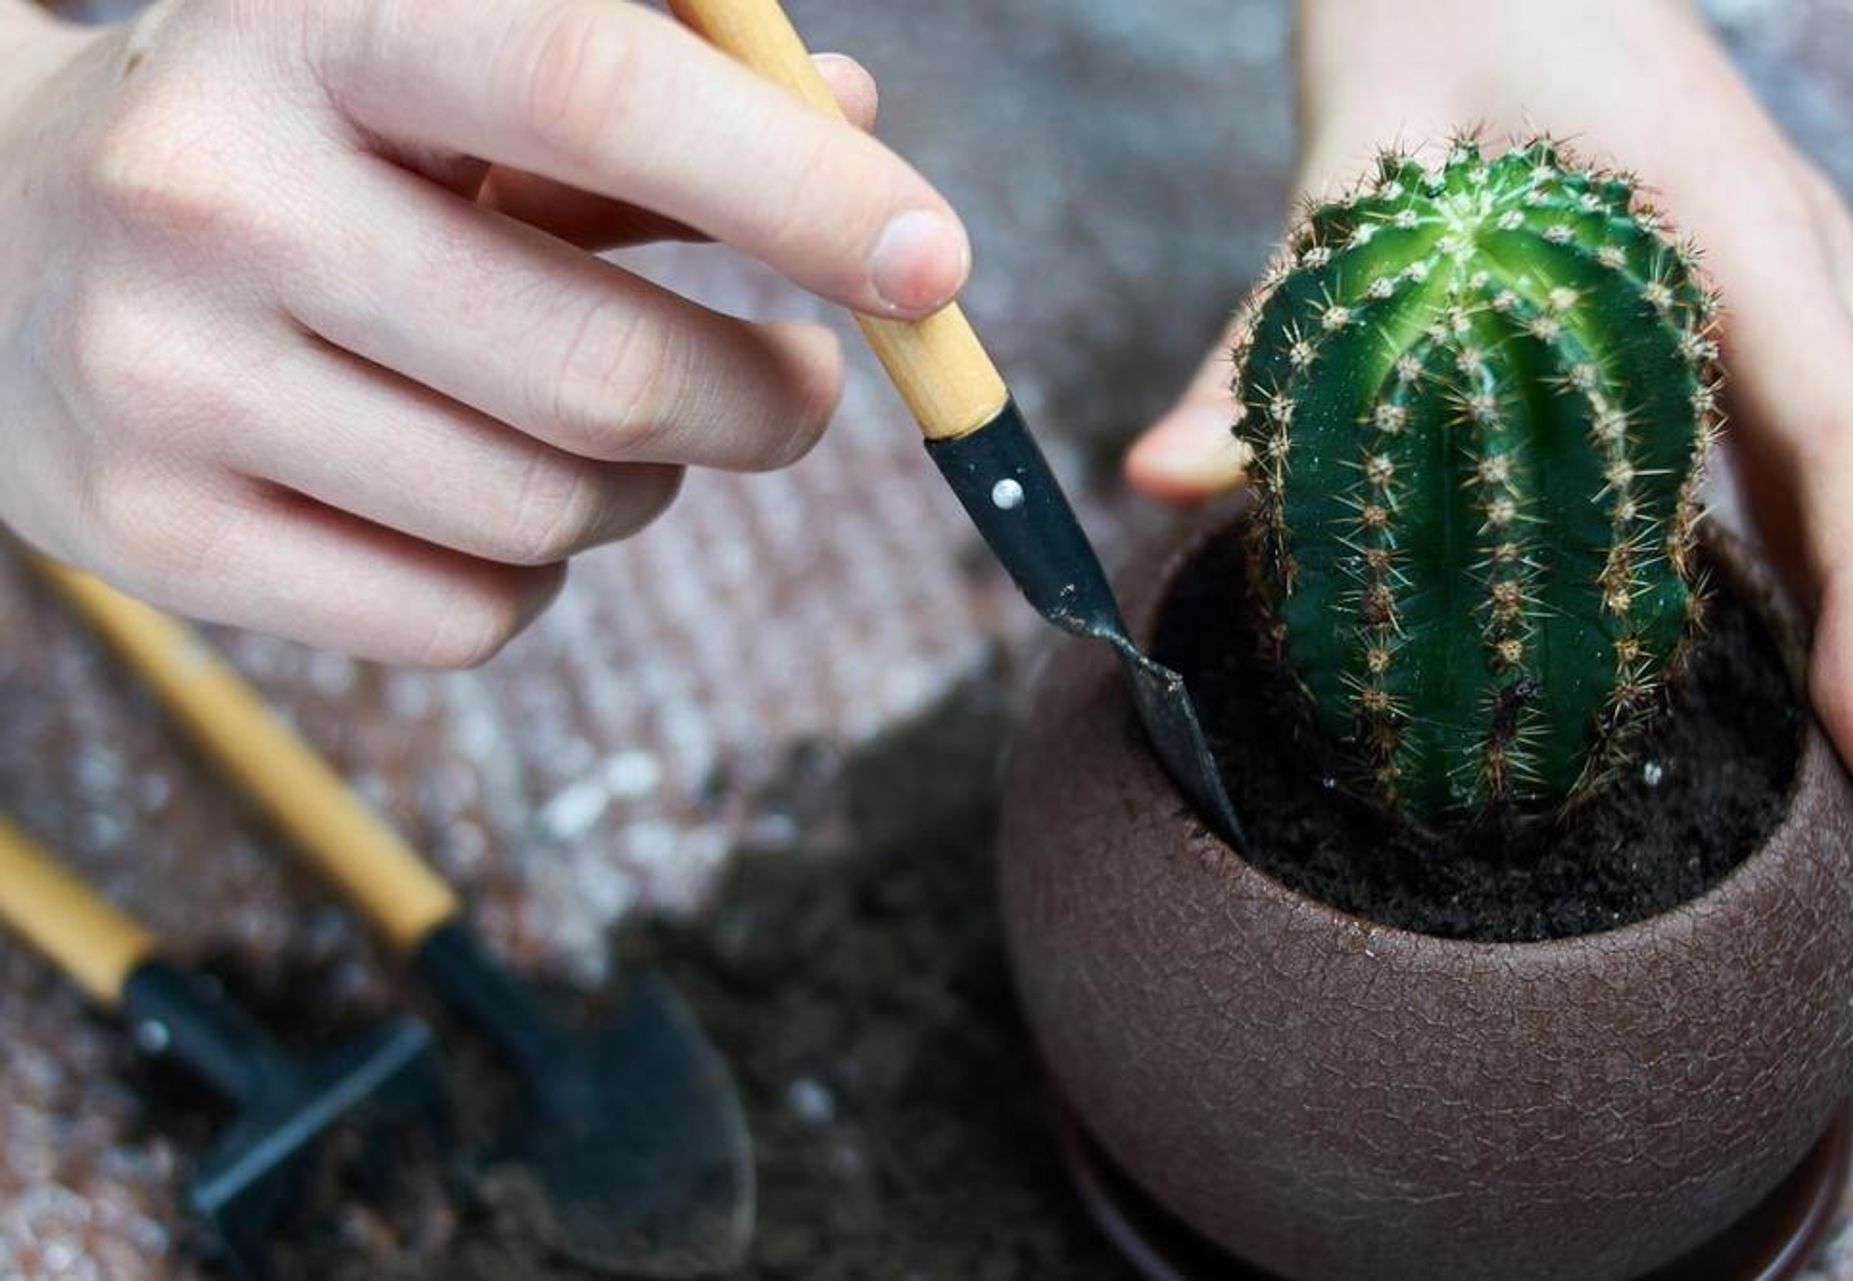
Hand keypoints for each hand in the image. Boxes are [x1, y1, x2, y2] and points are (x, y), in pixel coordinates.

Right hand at [0, 0, 968, 664]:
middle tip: (803, 387)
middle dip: (765, 402)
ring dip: (648, 487)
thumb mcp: (446, 54)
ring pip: (552, 514)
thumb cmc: (305, 131)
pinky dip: (540, 577)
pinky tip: (492, 496)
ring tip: (610, 422)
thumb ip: (650, 74)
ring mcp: (164, 382)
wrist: (5, 241)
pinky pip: (469, 618)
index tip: (935, 266)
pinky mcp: (154, 540)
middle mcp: (213, 195)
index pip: (590, 85)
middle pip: (602, 373)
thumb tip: (856, 118)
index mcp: (310, 20)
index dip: (793, 187)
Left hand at [1126, 0, 1852, 885]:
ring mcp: (1786, 286)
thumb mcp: (1351, 158)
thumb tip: (1156, 478)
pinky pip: (1815, 455)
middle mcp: (1796, 262)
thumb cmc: (1436, 10)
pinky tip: (1794, 672)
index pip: (1851, 441)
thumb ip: (1266, 322)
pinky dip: (1830, 570)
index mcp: (1736, 222)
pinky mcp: (1743, 308)